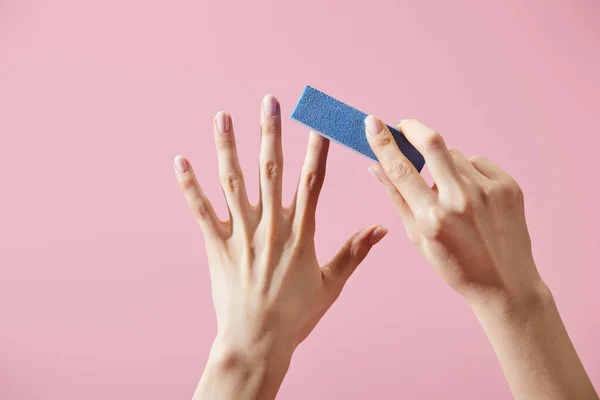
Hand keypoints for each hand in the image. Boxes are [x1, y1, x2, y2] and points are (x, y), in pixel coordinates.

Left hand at [175, 95, 386, 399]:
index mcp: (300, 234)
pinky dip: (189, 185)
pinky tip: (180, 160)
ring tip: (222, 115)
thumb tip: (381, 228)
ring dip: (227, 146)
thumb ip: (355, 252)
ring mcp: (241, 235)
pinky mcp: (217, 246)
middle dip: (270, 133)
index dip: (315, 150)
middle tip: (269, 101)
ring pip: (233, 182)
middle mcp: (271, 227)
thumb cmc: (296, 315)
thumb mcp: (331, 284)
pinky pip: (201, 210)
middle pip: (270, 170)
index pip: (311, 182)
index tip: (317, 122)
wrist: (257, 341)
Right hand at [365, 117, 597, 399]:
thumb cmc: (455, 265)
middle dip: (413, 128)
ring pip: (454, 155)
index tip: (372, 123)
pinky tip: (471, 196)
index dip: (383, 142)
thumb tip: (374, 165)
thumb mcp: (417, 237)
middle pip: (433, 143)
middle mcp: (460, 201)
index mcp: (432, 218)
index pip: (400, 169)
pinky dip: (468, 173)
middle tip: (404, 126)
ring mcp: (488, 191)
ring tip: (448, 189)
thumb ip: (396, 197)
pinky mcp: (509, 186)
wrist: (504, 284)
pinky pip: (477, 163)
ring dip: (443, 163)